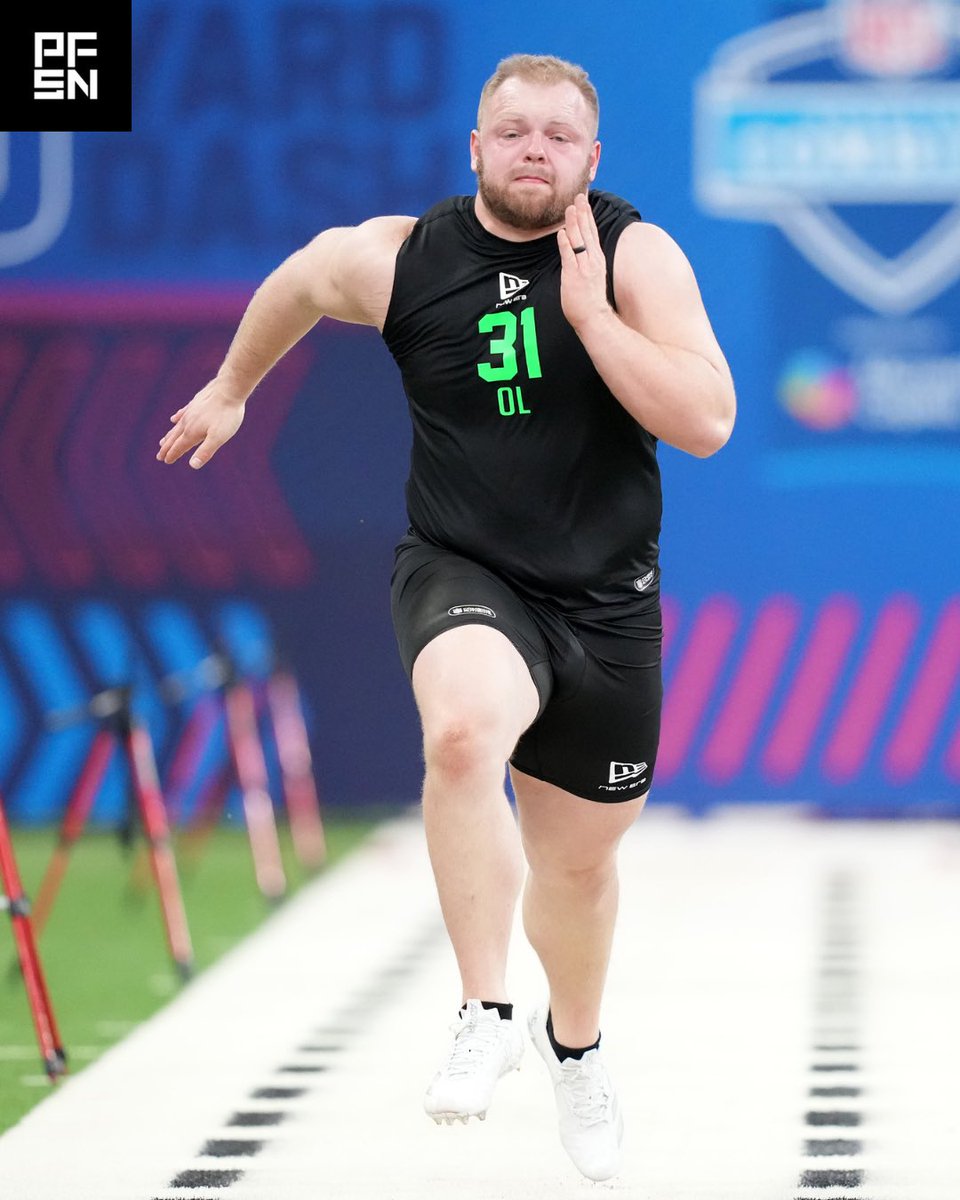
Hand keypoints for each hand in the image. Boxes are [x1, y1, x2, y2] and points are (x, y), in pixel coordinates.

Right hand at [156, 378, 246, 468]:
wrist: (230, 389)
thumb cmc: (226, 415)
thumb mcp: (218, 437)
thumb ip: (205, 451)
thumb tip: (193, 465)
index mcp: (192, 432)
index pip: (179, 446)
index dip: (173, 454)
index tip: (165, 461)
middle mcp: (188, 422)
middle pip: (175, 437)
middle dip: (167, 447)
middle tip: (159, 456)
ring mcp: (191, 411)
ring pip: (177, 426)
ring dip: (170, 435)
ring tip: (162, 441)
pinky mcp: (195, 402)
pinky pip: (183, 412)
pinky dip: (177, 418)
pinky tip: (174, 418)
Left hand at [557, 193, 611, 332]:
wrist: (595, 318)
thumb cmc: (592, 301)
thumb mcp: (593, 277)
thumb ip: (588, 263)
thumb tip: (581, 254)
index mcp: (597, 260)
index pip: (592, 234)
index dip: (588, 217)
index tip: (584, 202)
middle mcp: (592, 261)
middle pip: (587, 232)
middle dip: (583, 213)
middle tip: (578, 196)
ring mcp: (583, 268)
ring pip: (579, 241)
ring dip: (574, 223)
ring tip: (569, 208)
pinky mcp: (574, 276)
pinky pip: (569, 257)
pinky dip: (565, 244)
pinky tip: (562, 232)